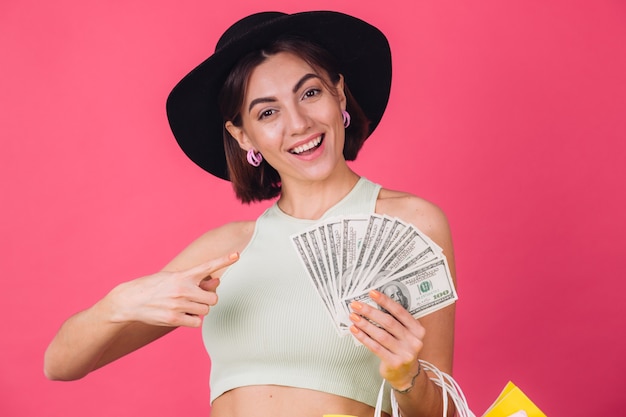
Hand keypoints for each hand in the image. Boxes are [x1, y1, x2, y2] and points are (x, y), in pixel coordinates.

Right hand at [108, 252, 238, 327]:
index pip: (208, 266)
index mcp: (183, 275)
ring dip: (198, 310)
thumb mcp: (174, 278)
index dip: (224, 260)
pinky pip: (196, 322)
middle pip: (213, 298)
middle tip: (195, 299)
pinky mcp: (173, 318)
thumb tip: (217, 281)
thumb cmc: (154, 287)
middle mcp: (183, 288)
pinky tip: (180, 315)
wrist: (129, 300)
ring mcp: (178, 304)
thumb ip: (197, 281)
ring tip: (183, 306)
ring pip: (205, 310)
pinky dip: (192, 321)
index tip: (237, 255)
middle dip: (208, 300)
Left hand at [349, 289, 424, 389]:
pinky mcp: (394, 362)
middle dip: (370, 311)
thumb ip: (396, 321)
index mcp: (417, 330)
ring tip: (353, 317)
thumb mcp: (406, 334)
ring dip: (364, 324)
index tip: (372, 293)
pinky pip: (375, 347)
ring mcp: (405, 353)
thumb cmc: (403, 349)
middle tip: (357, 305)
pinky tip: (355, 330)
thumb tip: (373, 304)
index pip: (400, 311)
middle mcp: (413, 341)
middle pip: (388, 322)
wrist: (407, 374)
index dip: (385, 301)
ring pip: (380, 335)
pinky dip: (363, 337)